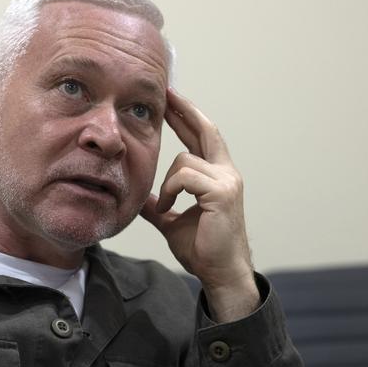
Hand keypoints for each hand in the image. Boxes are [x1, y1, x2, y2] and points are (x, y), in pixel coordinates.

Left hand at [141, 89, 258, 321]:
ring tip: (165, 207)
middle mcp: (227, 173)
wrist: (219, 273)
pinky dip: (170, 191)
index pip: (202, 137)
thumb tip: (140, 197)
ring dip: (166, 183)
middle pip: (205, 131)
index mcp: (218, 176)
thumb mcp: (172, 222)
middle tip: (166, 93)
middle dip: (184, 111)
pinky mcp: (221, 193)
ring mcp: (227, 182)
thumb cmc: (202, 249)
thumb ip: (158, 205)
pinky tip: (168, 209)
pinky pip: (184, 177)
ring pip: (184, 160)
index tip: (171, 100)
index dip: (187, 117)